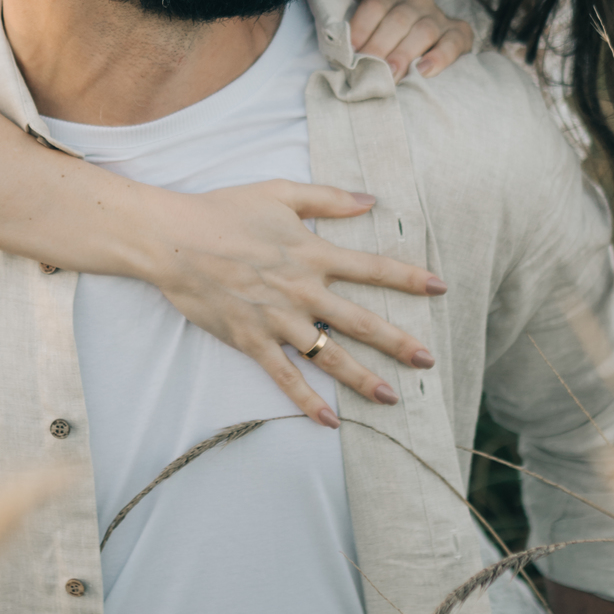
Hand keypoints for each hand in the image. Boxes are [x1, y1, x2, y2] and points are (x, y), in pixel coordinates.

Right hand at [143, 180, 445, 426]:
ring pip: (329, 355)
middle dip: (398, 342)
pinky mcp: (252, 341)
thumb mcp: (280, 193)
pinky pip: (285, 377)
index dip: (408, 278)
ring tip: (391, 398)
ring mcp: (278, 319)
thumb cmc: (224, 211)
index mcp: (312, 253)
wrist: (174, 240)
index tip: (440, 287)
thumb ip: (328, 198)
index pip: (371, 268)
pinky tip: (329, 421)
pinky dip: (307, 400)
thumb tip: (371, 199)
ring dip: (362, 378)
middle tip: (427, 361)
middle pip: (360, 321)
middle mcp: (302, 290)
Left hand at [324, 0, 473, 79]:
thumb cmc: (389, 34)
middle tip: (367, 69)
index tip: (350, 49)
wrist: (430, 44)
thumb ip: (350, 1)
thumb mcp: (367, 17)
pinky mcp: (459, 35)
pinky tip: (424, 71)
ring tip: (391, 75)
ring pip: (423, 31)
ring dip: (404, 54)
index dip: (361, 26)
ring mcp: (439, 17)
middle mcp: (417, 2)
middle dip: (380, 45)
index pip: (375, 5)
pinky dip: (439, 57)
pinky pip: (452, 43)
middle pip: (398, 20)